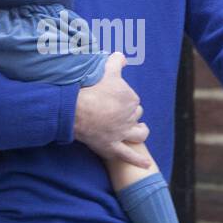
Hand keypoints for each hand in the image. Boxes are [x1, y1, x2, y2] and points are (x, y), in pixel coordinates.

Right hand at [74, 52, 150, 168]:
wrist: (76, 109)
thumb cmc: (91, 89)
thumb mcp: (106, 72)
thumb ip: (116, 62)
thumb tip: (122, 57)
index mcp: (130, 100)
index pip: (133, 101)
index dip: (124, 100)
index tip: (115, 99)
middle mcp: (129, 117)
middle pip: (135, 116)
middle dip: (130, 115)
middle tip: (119, 113)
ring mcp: (121, 133)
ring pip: (138, 134)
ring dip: (140, 132)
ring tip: (139, 131)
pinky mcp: (112, 147)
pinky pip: (128, 155)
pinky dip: (138, 161)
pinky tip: (146, 165)